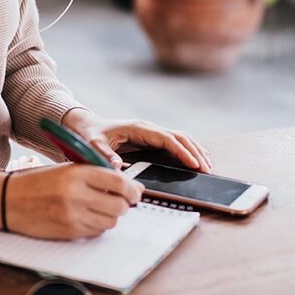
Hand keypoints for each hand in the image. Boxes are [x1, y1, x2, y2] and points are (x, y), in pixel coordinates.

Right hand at [5, 164, 143, 239]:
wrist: (9, 200)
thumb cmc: (38, 182)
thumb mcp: (66, 169)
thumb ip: (95, 174)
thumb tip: (126, 186)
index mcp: (77, 173)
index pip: (118, 183)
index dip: (132, 189)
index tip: (136, 192)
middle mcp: (76, 194)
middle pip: (119, 206)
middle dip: (123, 205)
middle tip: (120, 202)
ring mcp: (73, 215)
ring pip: (110, 221)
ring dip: (110, 216)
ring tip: (99, 209)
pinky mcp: (69, 232)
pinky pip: (96, 232)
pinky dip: (97, 226)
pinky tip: (86, 217)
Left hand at [62, 108, 212, 172]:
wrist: (86, 125)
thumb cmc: (90, 134)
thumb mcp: (93, 144)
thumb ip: (105, 154)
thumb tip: (118, 166)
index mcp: (139, 128)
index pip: (167, 139)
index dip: (182, 151)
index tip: (194, 164)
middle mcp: (149, 127)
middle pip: (179, 137)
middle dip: (195, 152)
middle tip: (207, 170)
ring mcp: (152, 132)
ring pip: (180, 138)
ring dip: (195, 150)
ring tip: (207, 166)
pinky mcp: (151, 138)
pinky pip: (175, 141)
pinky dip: (189, 149)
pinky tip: (197, 159)